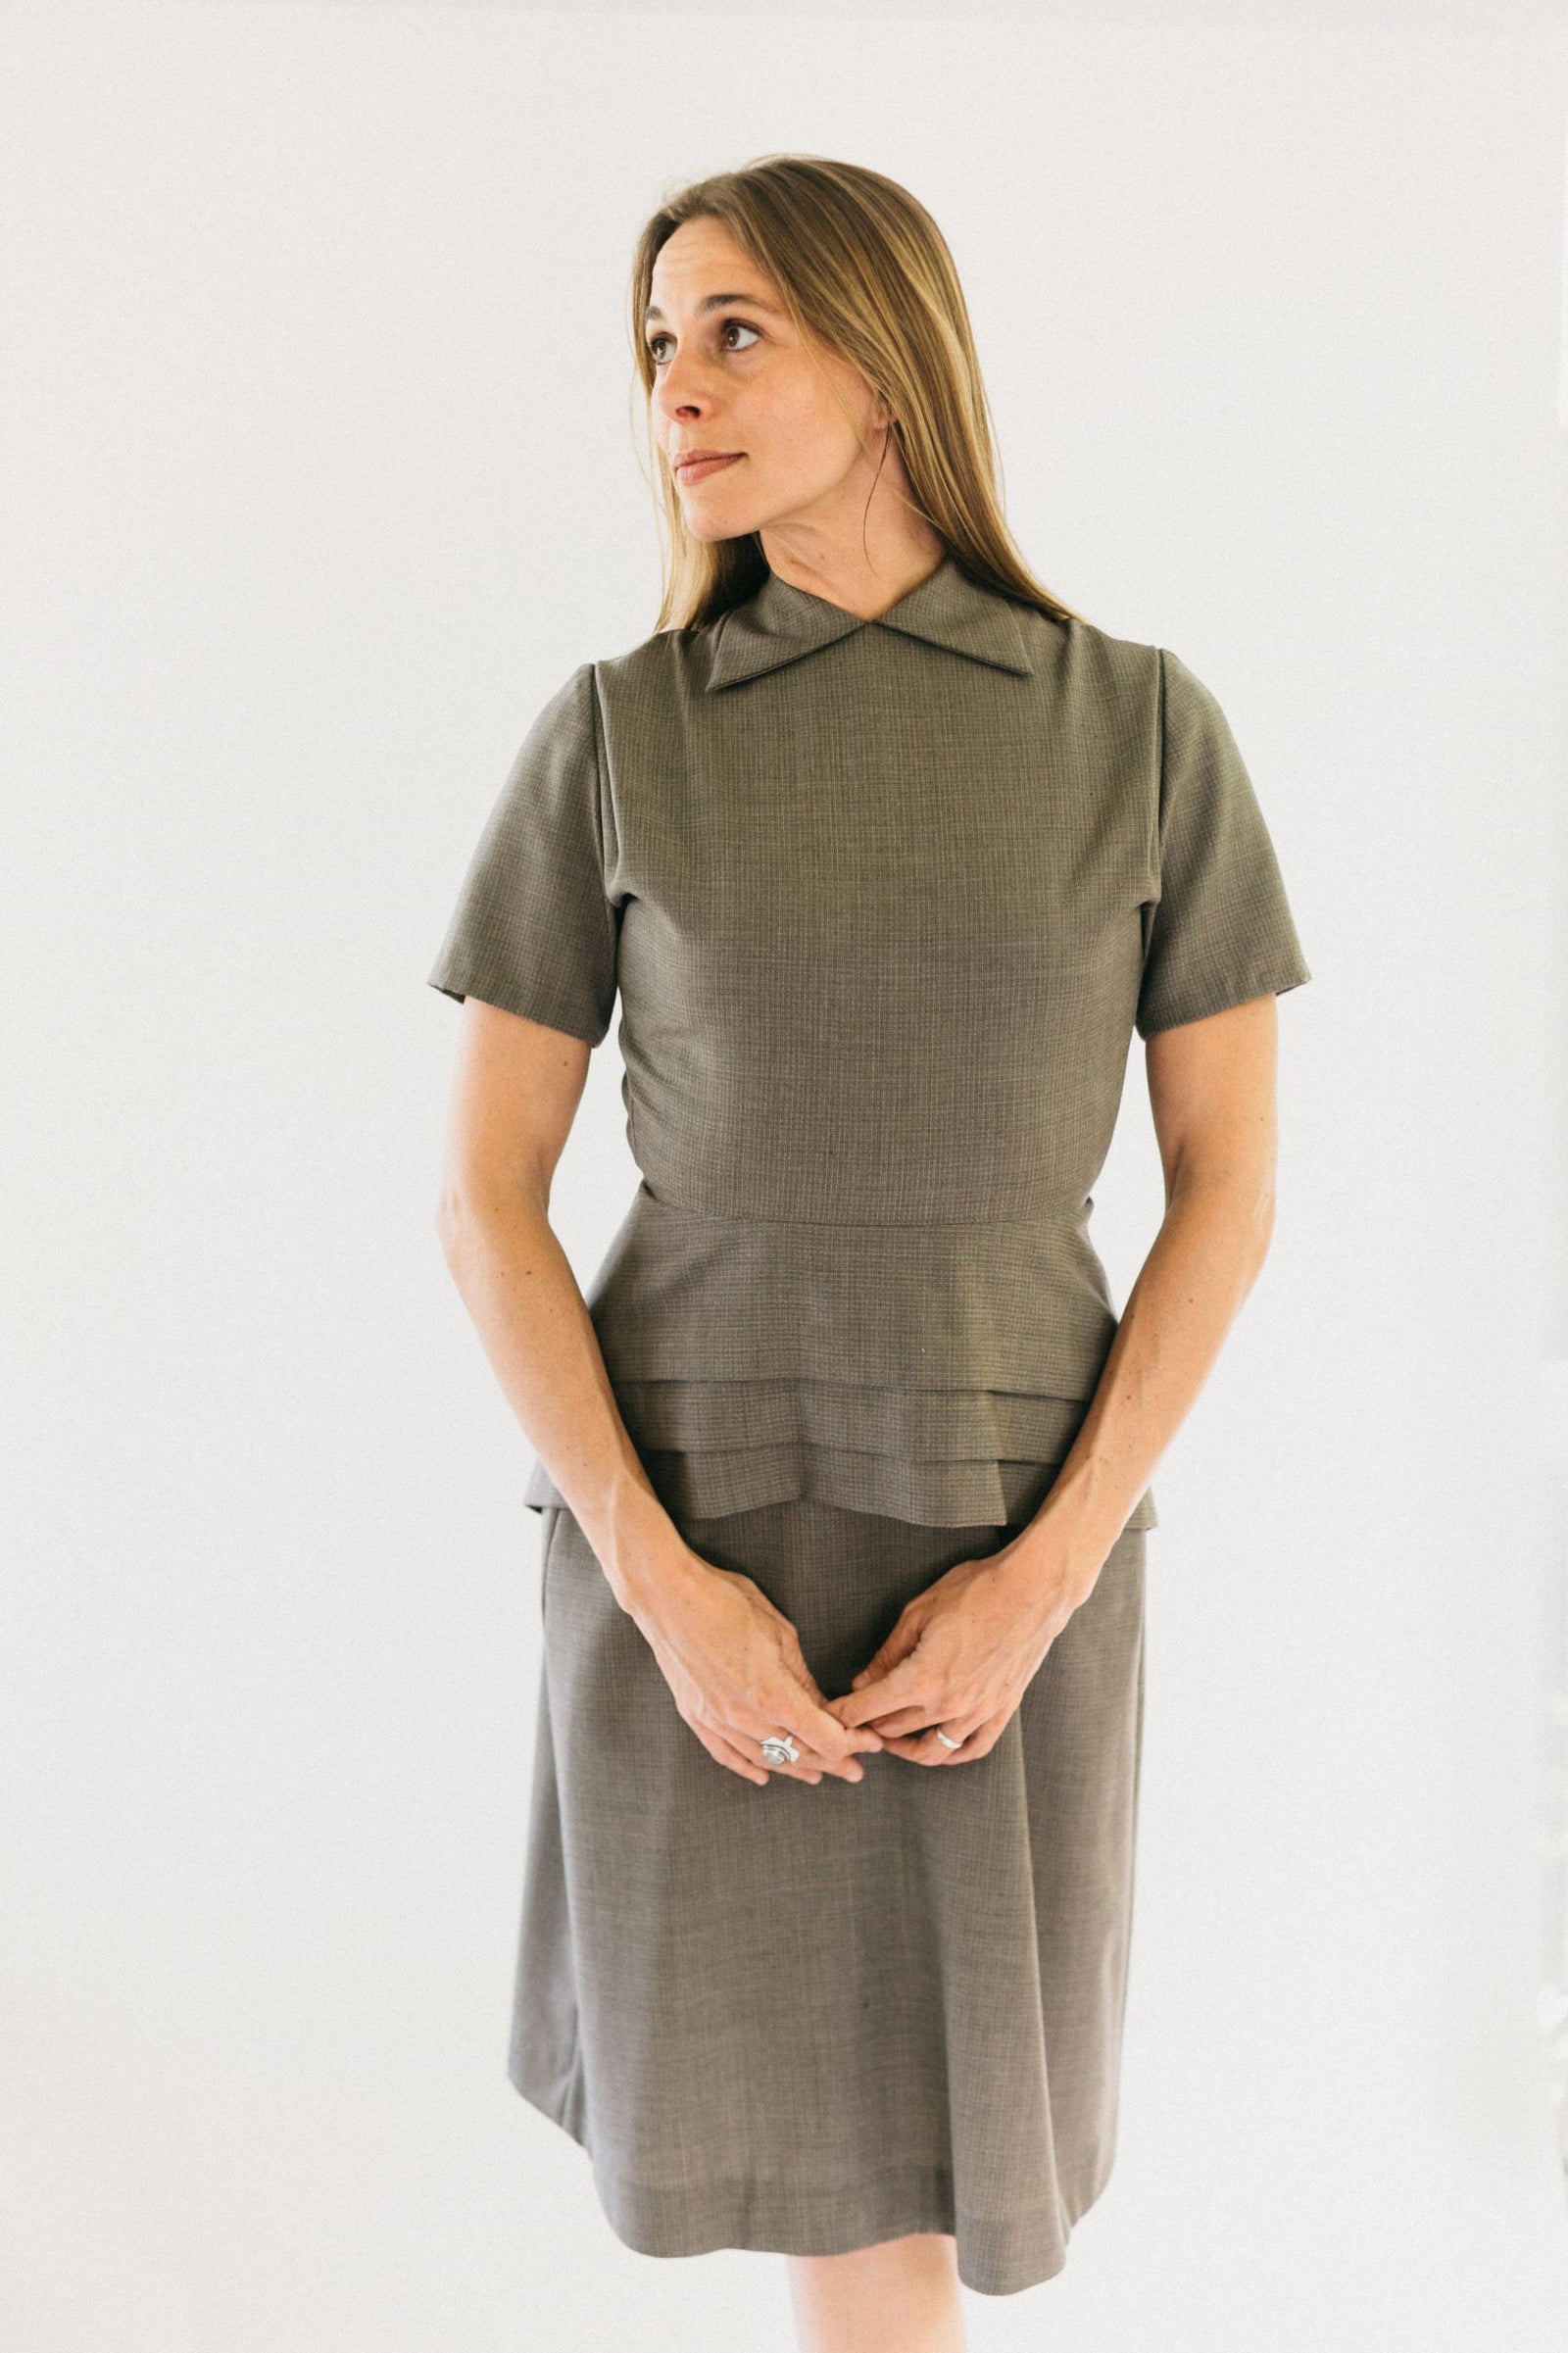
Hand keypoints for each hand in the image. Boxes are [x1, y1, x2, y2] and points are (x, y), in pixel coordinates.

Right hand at [631, 1553, 884, 1789]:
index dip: (853, 1744)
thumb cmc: (727, 1603)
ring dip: (795, 1768)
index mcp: (773, 1695)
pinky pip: (726, 1754)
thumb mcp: (780, 1633)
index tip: (871, 1743)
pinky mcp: (695, 1716)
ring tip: (818, 1774)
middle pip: (798, 1753)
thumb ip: (801, 1678)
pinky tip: (763, 1775)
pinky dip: (747, 1768)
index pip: (825, 1737)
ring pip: (764, 1759)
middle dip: (833, 1762)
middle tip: (855, 1769)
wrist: (668, 1597)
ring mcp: (717, 1720)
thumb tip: (819, 1705)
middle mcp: (746, 1718)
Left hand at [824, 1538, 1091, 1764]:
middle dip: (869, 1728)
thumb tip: (864, 1681)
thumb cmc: (974, 1591)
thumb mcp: (918, 1613)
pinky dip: (949, 1754)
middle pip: (895, 1730)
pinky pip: (971, 1749)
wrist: (1032, 1590)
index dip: (843, 1715)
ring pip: (931, 1749)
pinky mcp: (1001, 1711)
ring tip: (889, 1738)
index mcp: (922, 1679)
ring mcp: (978, 1712)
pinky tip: (937, 1747)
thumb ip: (889, 1653)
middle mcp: (948, 1705)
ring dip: (903, 1747)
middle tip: (854, 1722)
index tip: (829, 1718)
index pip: (869, 1708)